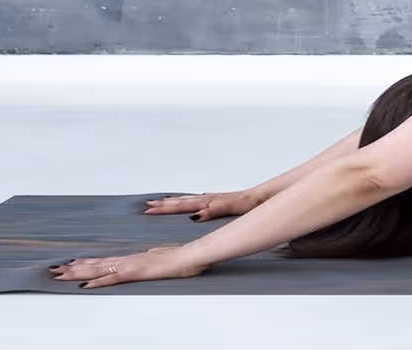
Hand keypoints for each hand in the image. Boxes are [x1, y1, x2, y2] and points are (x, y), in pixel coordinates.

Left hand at [49, 246, 208, 288]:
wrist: (192, 255)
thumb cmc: (183, 258)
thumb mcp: (165, 257)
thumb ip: (155, 255)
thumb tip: (150, 253)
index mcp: (135, 258)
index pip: (105, 261)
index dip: (88, 263)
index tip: (72, 263)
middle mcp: (129, 260)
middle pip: (96, 265)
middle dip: (74, 268)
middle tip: (55, 270)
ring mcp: (131, 265)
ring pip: (99, 270)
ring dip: (78, 273)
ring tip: (60, 275)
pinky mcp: (136, 272)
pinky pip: (112, 278)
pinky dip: (97, 281)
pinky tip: (85, 284)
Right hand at [144, 190, 263, 221]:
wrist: (263, 196)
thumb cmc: (250, 203)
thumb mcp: (232, 207)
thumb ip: (214, 210)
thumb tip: (196, 215)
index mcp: (210, 201)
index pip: (183, 205)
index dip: (166, 208)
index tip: (148, 210)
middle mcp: (209, 199)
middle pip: (183, 201)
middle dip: (165, 204)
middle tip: (147, 206)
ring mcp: (214, 199)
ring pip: (189, 200)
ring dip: (174, 201)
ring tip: (160, 202)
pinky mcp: (219, 201)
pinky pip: (198, 200)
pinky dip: (188, 201)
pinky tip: (188, 204)